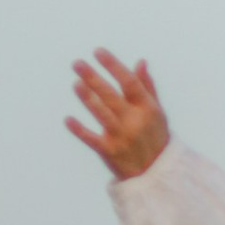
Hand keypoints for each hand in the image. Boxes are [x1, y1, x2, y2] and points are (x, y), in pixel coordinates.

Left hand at [67, 50, 171, 180]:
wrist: (155, 173)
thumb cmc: (155, 136)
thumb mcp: (157, 112)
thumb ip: (147, 86)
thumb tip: (140, 61)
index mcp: (147, 108)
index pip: (129, 82)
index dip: (113, 66)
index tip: (98, 52)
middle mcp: (134, 121)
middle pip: (111, 95)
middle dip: (93, 77)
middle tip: (77, 63)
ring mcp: (121, 137)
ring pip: (101, 114)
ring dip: (87, 98)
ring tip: (75, 83)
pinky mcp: (109, 151)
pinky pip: (91, 139)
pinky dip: (79, 130)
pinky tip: (67, 119)